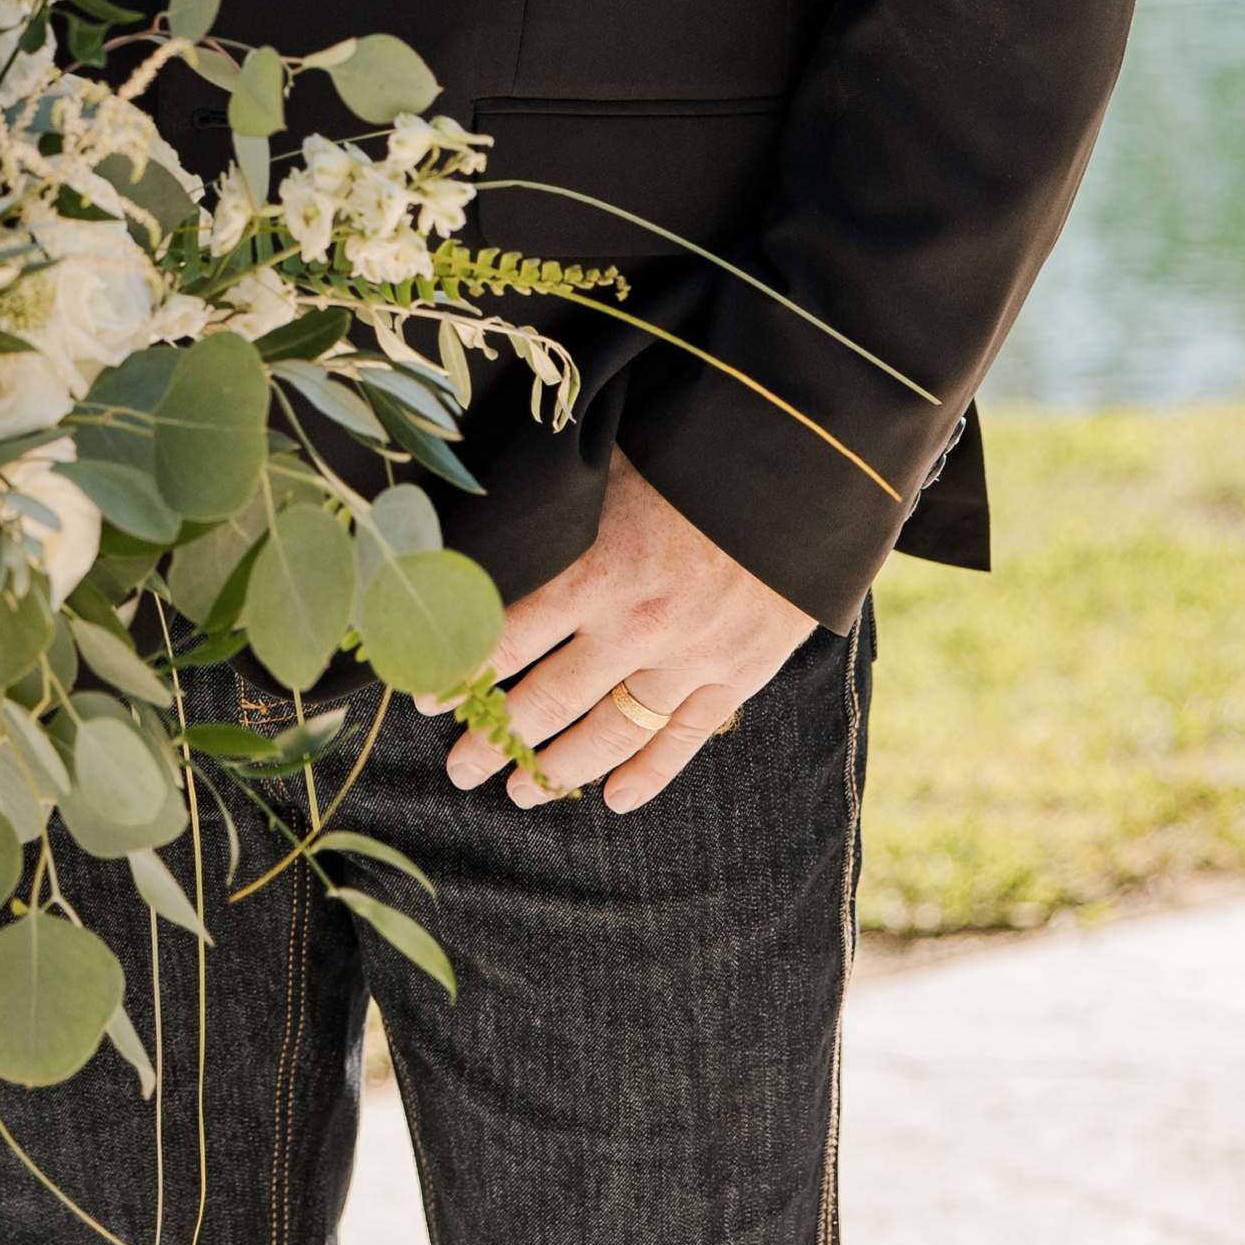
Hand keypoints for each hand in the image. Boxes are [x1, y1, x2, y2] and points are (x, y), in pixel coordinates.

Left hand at [464, 459, 809, 821]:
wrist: (814, 458)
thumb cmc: (702, 443)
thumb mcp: (615, 454)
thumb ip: (558, 501)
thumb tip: (487, 519)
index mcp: (597, 565)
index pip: (505, 637)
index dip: (460, 673)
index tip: (430, 700)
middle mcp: (637, 622)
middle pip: (547, 699)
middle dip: (496, 739)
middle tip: (461, 769)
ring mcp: (692, 654)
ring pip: (610, 730)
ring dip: (559, 767)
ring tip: (522, 791)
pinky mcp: (741, 669)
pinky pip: (685, 738)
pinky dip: (650, 773)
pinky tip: (615, 800)